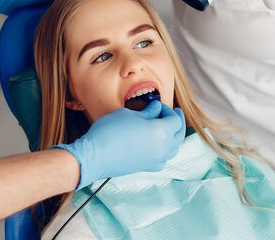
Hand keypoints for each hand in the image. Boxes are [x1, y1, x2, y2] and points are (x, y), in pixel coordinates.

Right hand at [54, 101, 185, 189]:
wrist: (95, 155)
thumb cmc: (110, 130)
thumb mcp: (129, 114)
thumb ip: (147, 112)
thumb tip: (156, 109)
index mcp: (161, 131)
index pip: (175, 120)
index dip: (169, 110)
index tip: (158, 106)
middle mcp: (162, 148)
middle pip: (179, 135)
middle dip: (178, 122)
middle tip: (175, 113)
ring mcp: (156, 160)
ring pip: (173, 149)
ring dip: (173, 137)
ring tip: (168, 129)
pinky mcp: (147, 168)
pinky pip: (164, 160)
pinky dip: (166, 151)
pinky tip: (159, 146)